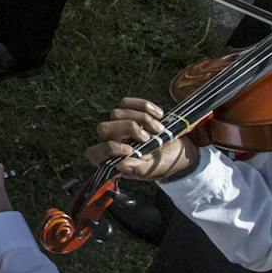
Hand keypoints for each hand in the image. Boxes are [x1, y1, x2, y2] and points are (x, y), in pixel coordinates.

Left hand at [85, 97, 200, 184]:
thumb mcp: (153, 170)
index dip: (109, 149)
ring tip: (160, 129)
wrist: (177, 150)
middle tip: (148, 137)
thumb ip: (138, 170)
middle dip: (127, 129)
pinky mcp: (126, 111)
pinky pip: (126, 102)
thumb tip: (120, 166)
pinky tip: (160, 115)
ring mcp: (116, 125)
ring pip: (116, 113)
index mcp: (111, 160)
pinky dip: (144, 106)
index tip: (130, 150)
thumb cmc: (161, 163)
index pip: (94, 153)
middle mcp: (109, 141)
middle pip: (103, 128)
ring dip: (142, 119)